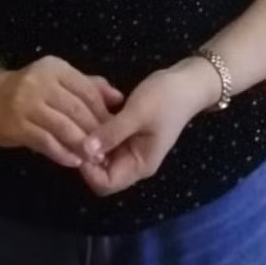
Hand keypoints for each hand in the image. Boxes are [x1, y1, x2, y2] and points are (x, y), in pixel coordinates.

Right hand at [0, 57, 122, 170]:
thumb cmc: (28, 88)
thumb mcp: (57, 78)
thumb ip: (88, 86)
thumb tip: (118, 98)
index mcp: (55, 68)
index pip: (87, 90)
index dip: (103, 112)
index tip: (115, 129)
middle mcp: (42, 83)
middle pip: (77, 109)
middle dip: (95, 131)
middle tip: (108, 149)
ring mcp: (27, 104)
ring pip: (62, 127)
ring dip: (81, 145)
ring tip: (94, 158)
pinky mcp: (17, 126)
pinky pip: (46, 142)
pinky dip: (62, 153)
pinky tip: (73, 161)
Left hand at [80, 59, 218, 196]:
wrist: (187, 81)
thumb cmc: (166, 99)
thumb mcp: (138, 113)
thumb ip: (112, 132)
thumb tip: (83, 149)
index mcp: (139, 166)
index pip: (105, 183)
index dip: (88, 169)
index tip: (78, 144)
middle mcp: (132, 161)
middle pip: (99, 169)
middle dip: (87, 150)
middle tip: (77, 125)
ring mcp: (128, 147)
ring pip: (99, 151)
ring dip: (91, 134)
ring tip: (84, 112)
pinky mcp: (126, 132)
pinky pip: (106, 135)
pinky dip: (98, 124)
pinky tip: (95, 104)